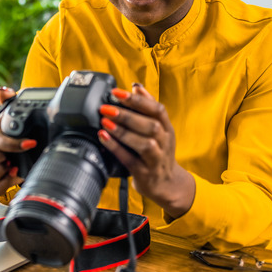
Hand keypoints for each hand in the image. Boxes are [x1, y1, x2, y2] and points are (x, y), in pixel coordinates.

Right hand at [0, 87, 37, 197]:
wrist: (29, 140)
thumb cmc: (19, 127)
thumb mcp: (16, 111)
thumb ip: (8, 98)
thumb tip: (1, 91)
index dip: (12, 144)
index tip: (31, 143)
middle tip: (12, 158)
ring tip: (13, 168)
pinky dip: (3, 186)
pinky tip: (15, 177)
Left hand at [98, 84, 194, 218]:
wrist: (167, 184)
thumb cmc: (159, 152)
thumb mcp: (159, 129)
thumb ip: (147, 107)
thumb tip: (136, 87)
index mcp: (167, 128)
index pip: (157, 109)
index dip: (138, 100)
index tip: (118, 92)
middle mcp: (164, 142)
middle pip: (151, 126)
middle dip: (127, 115)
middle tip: (107, 107)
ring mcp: (156, 159)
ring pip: (144, 143)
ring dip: (123, 131)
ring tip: (105, 122)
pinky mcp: (145, 173)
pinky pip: (130, 160)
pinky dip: (116, 148)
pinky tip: (104, 138)